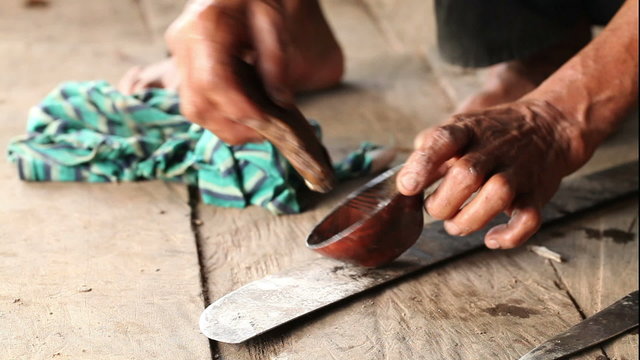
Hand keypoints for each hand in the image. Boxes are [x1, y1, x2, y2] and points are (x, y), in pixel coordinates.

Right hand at [165, 0, 294, 144]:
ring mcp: (180, 54)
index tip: (267, 123)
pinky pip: (198, 100)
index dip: (239, 110)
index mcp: (203, 25)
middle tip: (267, 132)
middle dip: (232, 127)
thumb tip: (280, 102)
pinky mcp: (186, 64)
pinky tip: (248, 112)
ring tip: (259, 125)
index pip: (213, 82)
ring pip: (194, 109)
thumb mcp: (273, 17)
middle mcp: (183, 42)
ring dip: (227, 125)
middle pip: (197, 104)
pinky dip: (223, 114)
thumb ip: (276, 59)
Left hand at [397, 100, 589, 248]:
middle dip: (443, 202)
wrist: (549, 126)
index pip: (442, 141)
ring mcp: (518, 171)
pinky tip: (490, 239)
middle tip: (435, 209)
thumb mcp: (458, 127)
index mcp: (468, 130)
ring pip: (497, 195)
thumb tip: (405, 178)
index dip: (422, 164)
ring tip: (455, 225)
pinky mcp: (536, 193)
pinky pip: (529, 218)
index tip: (407, 187)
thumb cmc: (490, 134)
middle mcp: (493, 149)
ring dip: (469, 219)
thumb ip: (429, 150)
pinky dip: (509, 235)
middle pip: (466, 175)